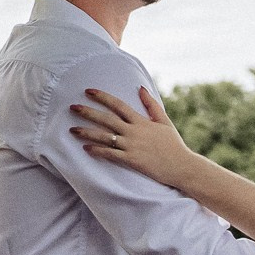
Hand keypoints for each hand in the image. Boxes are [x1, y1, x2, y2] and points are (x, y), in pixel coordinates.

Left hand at [69, 86, 198, 187]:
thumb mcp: (164, 121)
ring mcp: (132, 146)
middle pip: (107, 119)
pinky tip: (86, 148)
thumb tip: (140, 88)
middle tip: (72, 107)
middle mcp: (134, 131)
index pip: (118, 105)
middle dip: (88, 112)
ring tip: (72, 129)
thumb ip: (151, 105)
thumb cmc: (174, 144)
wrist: (182, 166)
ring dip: (87, 132)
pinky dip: (97, 150)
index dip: (102, 97)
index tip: (88, 91)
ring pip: (105, 137)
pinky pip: (110, 154)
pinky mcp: (131, 160)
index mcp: (141, 121)